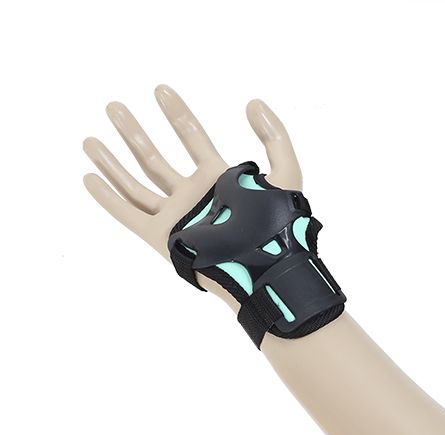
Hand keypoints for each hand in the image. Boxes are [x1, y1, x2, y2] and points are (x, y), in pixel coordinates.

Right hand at [82, 85, 302, 269]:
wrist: (264, 266)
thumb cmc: (277, 226)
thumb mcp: (286, 173)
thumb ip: (275, 137)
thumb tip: (253, 103)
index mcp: (219, 181)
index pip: (192, 138)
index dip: (177, 114)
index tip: (161, 90)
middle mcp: (193, 196)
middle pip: (155, 158)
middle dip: (134, 132)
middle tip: (114, 106)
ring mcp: (176, 216)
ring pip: (136, 183)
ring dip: (113, 161)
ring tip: (90, 139)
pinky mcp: (163, 237)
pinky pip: (129, 213)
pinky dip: (108, 197)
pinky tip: (89, 177)